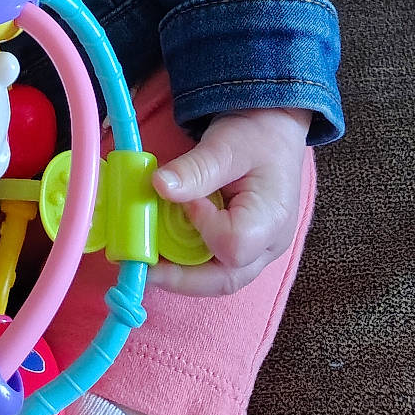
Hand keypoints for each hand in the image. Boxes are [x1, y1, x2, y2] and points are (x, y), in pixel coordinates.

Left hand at [148, 106, 311, 296]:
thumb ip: (196, 168)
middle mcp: (268, 246)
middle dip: (180, 277)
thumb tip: (159, 186)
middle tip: (141, 265)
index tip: (186, 200)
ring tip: (147, 256)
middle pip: (225, 280)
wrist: (272, 134)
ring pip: (217, 280)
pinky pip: (213, 267)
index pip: (233, 244)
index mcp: (272, 218)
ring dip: (180, 272)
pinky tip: (163, 246)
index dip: (203, 226)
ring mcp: (256, 253)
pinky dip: (186, 261)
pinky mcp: (241, 250)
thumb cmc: (256, 136)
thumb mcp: (225, 144)